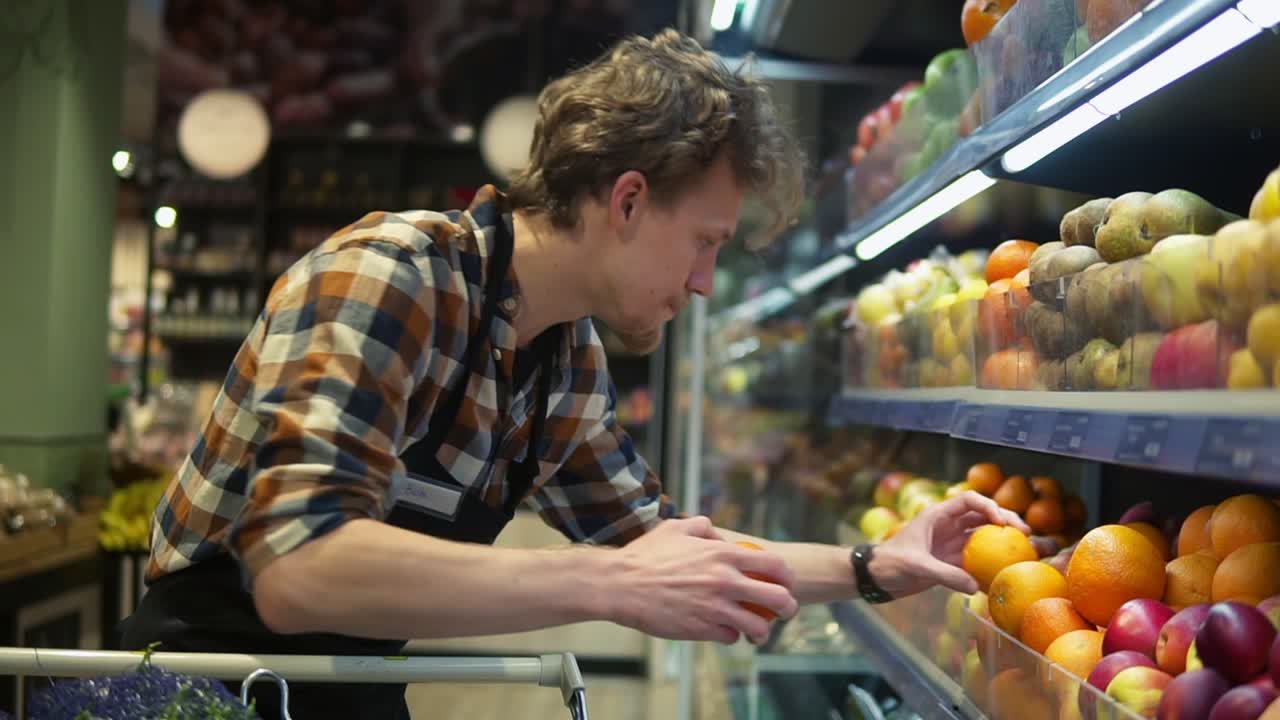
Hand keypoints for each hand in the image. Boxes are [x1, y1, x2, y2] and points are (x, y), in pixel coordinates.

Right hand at [610, 516, 797, 644]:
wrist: (621, 585)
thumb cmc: (645, 555)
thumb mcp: (676, 527)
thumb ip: (704, 527)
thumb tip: (719, 537)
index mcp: (723, 554)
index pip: (773, 565)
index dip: (786, 575)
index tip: (785, 582)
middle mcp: (725, 581)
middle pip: (777, 598)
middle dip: (788, 607)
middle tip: (785, 610)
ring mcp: (715, 608)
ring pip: (758, 626)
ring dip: (762, 630)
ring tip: (757, 630)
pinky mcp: (702, 629)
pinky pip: (731, 637)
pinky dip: (732, 635)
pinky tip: (725, 630)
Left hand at [871, 491, 1031, 596]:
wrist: (875, 578)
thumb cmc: (889, 563)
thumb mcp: (916, 566)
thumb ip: (944, 574)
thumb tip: (975, 586)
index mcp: (937, 516)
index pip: (968, 501)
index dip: (988, 506)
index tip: (1002, 522)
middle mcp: (948, 527)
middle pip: (982, 517)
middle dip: (1005, 521)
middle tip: (1026, 534)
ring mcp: (951, 545)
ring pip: (983, 538)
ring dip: (1003, 541)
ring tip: (1026, 550)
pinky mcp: (951, 562)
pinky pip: (976, 561)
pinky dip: (991, 565)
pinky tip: (1008, 573)